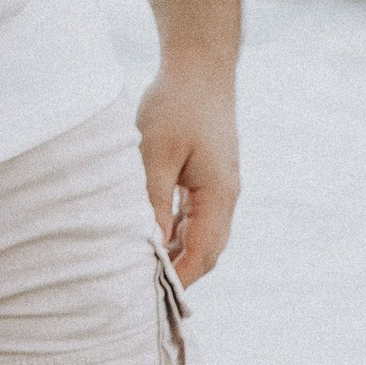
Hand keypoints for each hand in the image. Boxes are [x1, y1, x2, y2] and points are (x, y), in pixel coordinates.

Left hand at [137, 57, 239, 284]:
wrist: (199, 67)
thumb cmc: (175, 106)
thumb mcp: (155, 154)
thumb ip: (152, 200)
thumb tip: (147, 244)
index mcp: (219, 196)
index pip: (203, 254)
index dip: (179, 279)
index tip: (149, 297)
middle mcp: (225, 197)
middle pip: (205, 250)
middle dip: (178, 272)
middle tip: (141, 291)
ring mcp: (219, 187)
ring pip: (199, 234)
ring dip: (175, 252)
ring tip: (140, 269)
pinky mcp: (207, 176)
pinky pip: (193, 216)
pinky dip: (174, 231)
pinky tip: (148, 235)